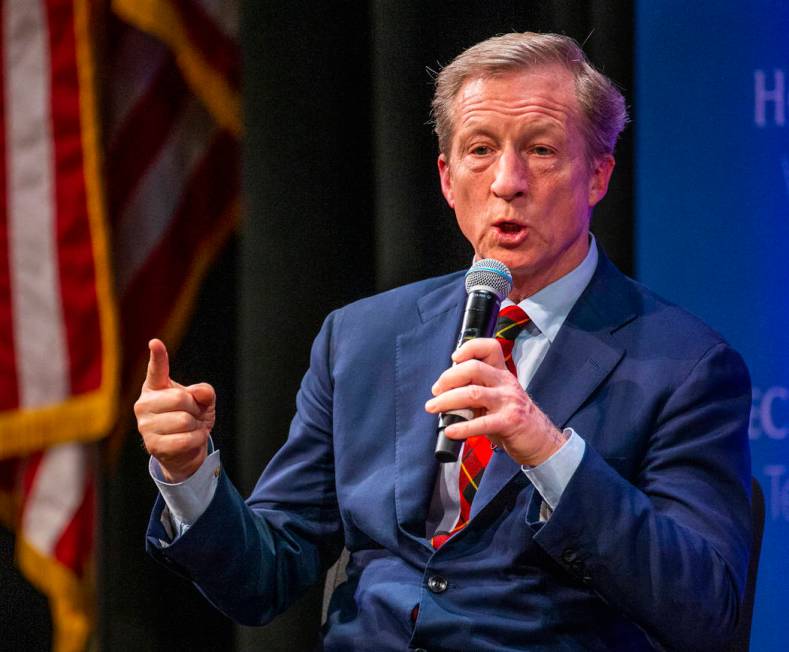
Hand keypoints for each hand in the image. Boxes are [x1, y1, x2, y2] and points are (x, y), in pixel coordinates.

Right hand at [134, 339, 215, 482]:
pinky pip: (184, 439)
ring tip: (190, 428)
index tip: (155, 342)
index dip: (158, 356)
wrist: (187, 451)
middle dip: (194, 408)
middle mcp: (144, 404)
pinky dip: (196, 439)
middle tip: (192, 414)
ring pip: (184, 420)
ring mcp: (145, 426)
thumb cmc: (192, 419)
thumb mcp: (203, 402)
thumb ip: (204, 392)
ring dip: (196, 426)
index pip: (156, 369)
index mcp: (155, 388)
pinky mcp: (152, 445)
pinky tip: (191, 440)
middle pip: (180, 398)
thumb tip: (199, 392)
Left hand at [424, 338, 564, 466]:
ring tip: (433, 408)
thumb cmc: (513, 418)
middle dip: (448, 378)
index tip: (454, 358)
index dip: (469, 348)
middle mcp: (506, 383)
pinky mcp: (509, 422)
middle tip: (435, 391)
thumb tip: (444, 394)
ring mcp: (509, 401)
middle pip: (473, 368)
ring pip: (472, 393)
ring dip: (447, 400)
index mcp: (502, 373)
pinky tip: (450, 430)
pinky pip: (481, 423)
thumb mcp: (497, 397)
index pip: (489, 348)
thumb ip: (476, 390)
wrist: (540, 440)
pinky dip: (462, 427)